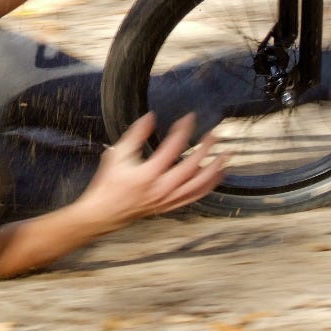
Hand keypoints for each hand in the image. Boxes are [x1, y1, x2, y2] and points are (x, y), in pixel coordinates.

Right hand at [75, 113, 224, 228]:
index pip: (172, 147)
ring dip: (214, 168)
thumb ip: (135, 135)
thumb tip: (150, 118)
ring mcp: (168, 199)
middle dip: (206, 148)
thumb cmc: (109, 184)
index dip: (183, 130)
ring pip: (199, 184)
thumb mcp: (117, 154)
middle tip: (215, 134)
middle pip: (192, 166)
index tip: (190, 118)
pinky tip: (217, 175)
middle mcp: (161, 188)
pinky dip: (209, 185)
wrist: (105, 212)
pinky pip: (195, 196)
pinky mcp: (170, 206)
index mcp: (148, 174)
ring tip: (226, 155)